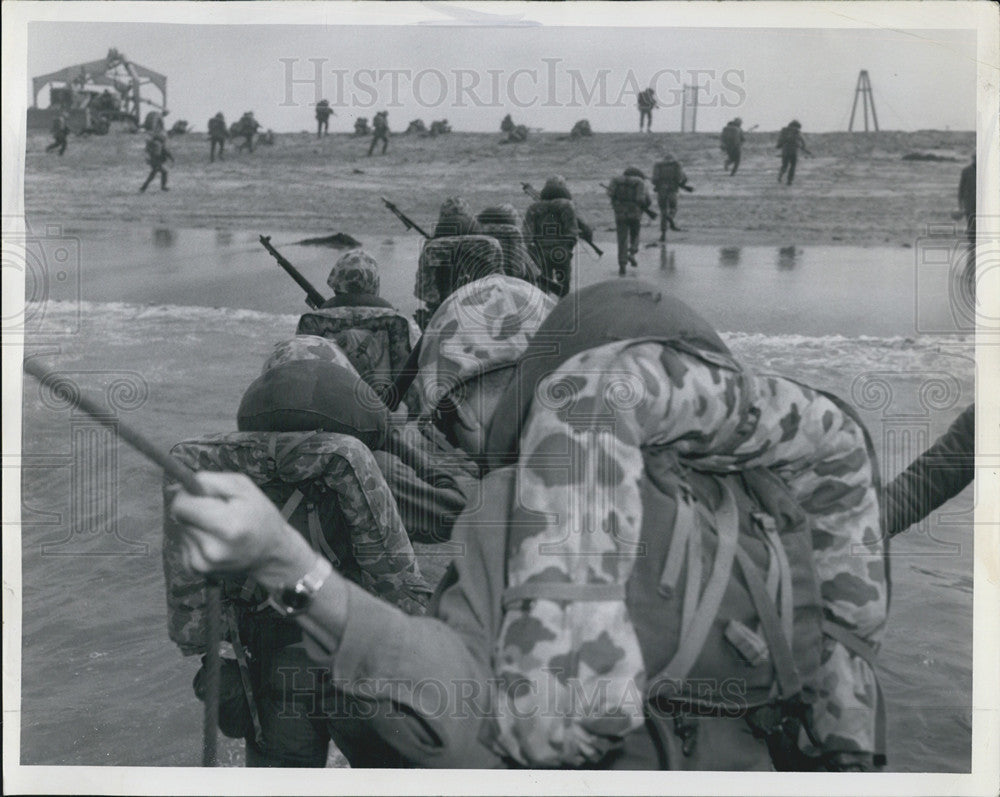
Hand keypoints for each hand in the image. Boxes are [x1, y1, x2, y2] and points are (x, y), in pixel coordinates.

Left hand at [168, 472, 314, 589]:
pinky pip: (182, 544)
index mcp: (228, 525)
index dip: (188, 496)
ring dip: (194, 525)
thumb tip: (176, 487)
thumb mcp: (243, 487)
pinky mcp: (197, 570)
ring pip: (180, 530)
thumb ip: (208, 481)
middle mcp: (213, 549)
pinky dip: (194, 539)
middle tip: (217, 513)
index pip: (181, 506)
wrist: (272, 553)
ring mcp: (203, 563)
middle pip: (179, 518)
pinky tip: (213, 540)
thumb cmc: (260, 516)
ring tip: (219, 528)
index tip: (200, 495)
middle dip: (193, 510)